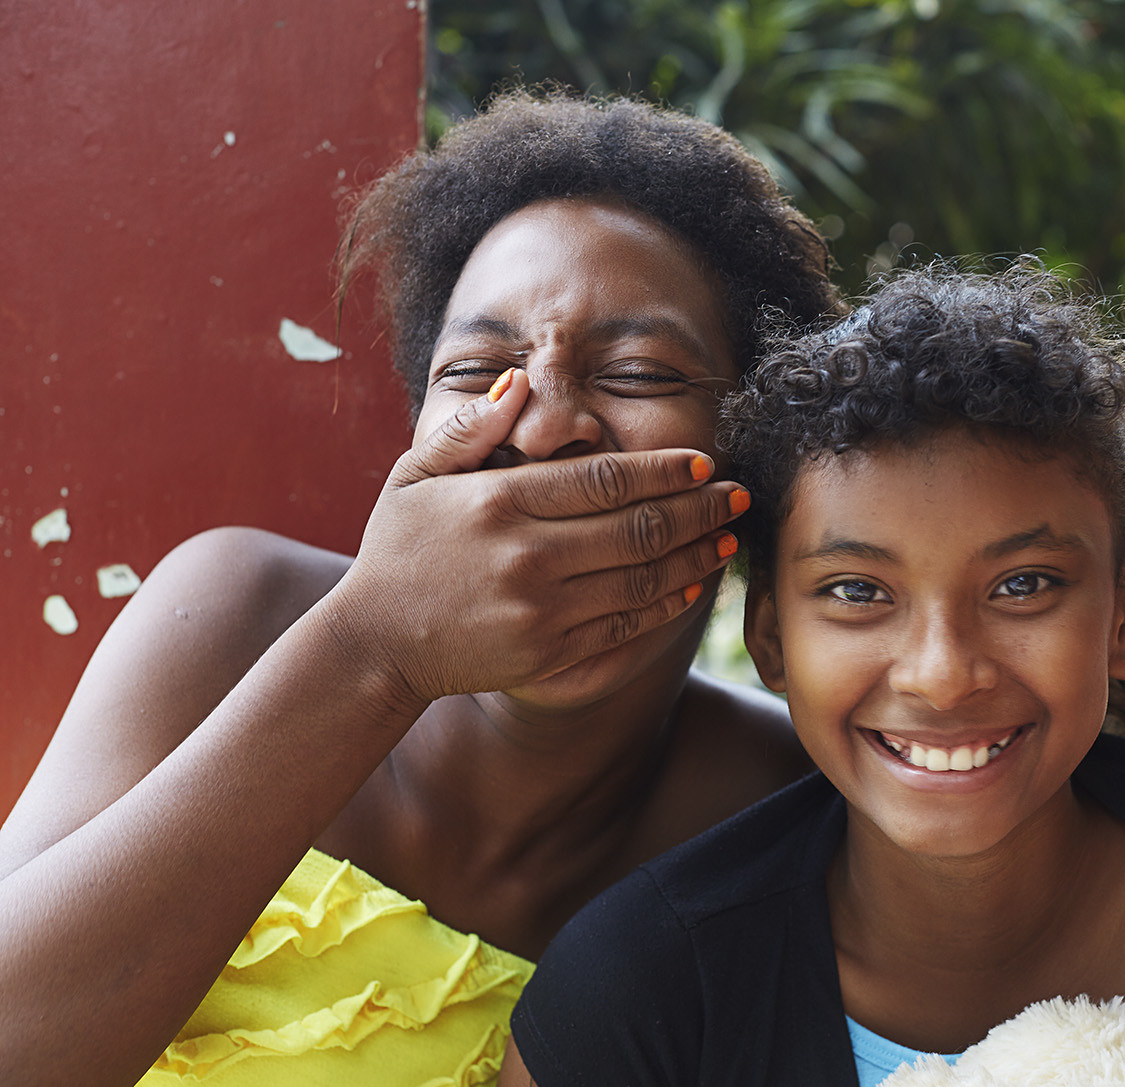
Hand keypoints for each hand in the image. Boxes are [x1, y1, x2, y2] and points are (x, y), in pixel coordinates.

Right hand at [326, 369, 744, 705]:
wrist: (374, 642)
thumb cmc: (398, 549)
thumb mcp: (415, 474)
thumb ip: (472, 429)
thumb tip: (521, 383)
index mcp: (499, 502)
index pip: (604, 480)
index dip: (663, 470)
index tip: (703, 462)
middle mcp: (527, 555)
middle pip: (637, 527)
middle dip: (698, 510)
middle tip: (737, 497)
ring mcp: (541, 609)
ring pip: (641, 578)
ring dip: (694, 557)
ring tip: (726, 539)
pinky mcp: (549, 652)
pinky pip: (624, 626)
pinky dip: (664, 605)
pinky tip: (690, 585)